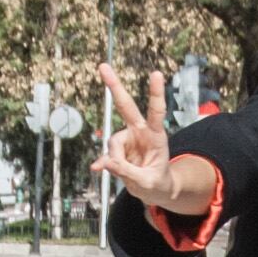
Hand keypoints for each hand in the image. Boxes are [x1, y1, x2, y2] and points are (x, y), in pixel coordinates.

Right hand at [93, 66, 197, 212]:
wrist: (155, 190)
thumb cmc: (158, 183)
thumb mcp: (148, 183)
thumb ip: (129, 173)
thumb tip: (106, 163)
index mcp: (156, 135)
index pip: (156, 111)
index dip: (155, 92)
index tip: (155, 73)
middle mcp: (140, 132)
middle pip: (126, 106)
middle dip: (114, 86)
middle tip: (103, 66)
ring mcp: (127, 140)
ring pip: (113, 143)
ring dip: (116, 159)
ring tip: (128, 173)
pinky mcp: (117, 150)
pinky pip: (107, 155)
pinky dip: (104, 163)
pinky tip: (98, 168)